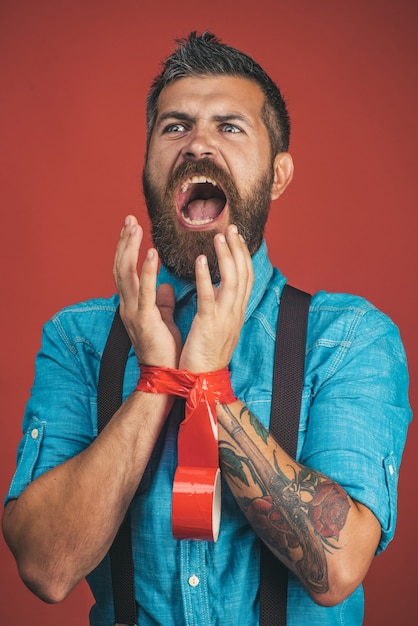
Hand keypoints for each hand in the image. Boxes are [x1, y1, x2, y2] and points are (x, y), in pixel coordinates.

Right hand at [113, 215, 181, 367]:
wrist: (165, 375)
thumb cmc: (165, 348)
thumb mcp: (162, 319)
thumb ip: (161, 301)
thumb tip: (165, 285)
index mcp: (132, 304)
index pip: (125, 271)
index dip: (127, 249)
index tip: (132, 228)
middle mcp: (127, 305)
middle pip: (120, 267)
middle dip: (124, 242)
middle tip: (130, 219)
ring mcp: (133, 312)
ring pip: (125, 274)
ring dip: (129, 249)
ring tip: (135, 228)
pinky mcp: (144, 319)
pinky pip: (144, 292)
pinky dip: (147, 271)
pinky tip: (151, 254)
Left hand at [179, 224, 253, 372]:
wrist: (202, 379)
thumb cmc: (205, 353)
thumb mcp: (218, 325)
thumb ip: (219, 305)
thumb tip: (216, 288)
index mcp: (237, 311)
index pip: (246, 277)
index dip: (243, 255)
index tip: (236, 236)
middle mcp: (235, 311)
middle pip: (243, 273)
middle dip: (238, 249)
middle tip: (231, 228)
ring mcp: (224, 317)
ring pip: (231, 281)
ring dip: (226, 256)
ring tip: (218, 236)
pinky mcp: (209, 324)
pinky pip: (209, 297)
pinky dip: (206, 277)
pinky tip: (200, 260)